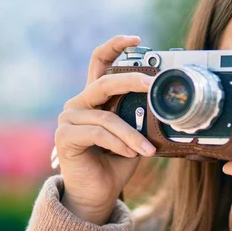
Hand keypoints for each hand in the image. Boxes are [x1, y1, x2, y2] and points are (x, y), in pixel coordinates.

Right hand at [55, 35, 156, 224]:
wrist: (99, 192)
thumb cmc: (118, 161)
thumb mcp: (136, 134)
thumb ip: (142, 116)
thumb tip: (167, 104)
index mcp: (97, 98)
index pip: (100, 63)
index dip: (115, 46)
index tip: (136, 38)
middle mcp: (80, 103)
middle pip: (105, 81)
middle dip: (132, 80)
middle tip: (153, 84)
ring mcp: (69, 118)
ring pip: (107, 117)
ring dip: (132, 134)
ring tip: (147, 149)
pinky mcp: (65, 136)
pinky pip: (99, 133)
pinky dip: (120, 143)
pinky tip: (131, 154)